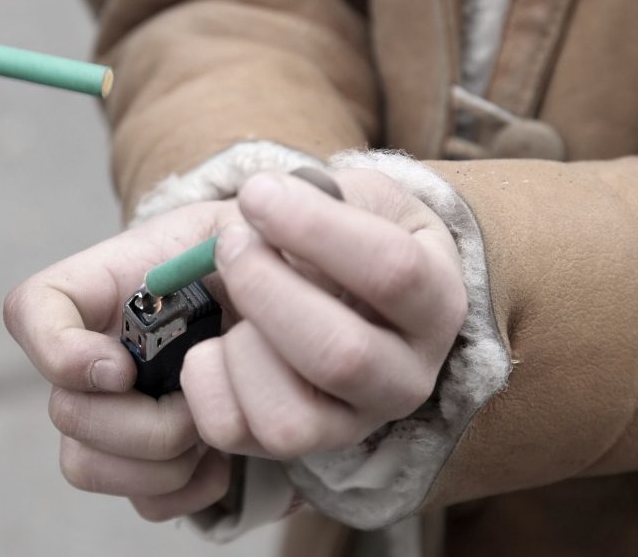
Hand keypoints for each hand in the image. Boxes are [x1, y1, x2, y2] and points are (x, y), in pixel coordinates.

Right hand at [4, 201, 242, 520]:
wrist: (276, 298)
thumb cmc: (250, 255)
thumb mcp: (240, 226)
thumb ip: (228, 238)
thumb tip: (234, 274)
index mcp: (96, 289)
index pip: (30, 311)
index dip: (60, 352)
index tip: (121, 367)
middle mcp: (87, 356)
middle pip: (64, 412)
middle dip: (141, 424)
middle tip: (198, 401)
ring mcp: (108, 415)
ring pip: (87, 466)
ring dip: (160, 462)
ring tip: (210, 431)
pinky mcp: (142, 462)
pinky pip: (142, 503)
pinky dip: (186, 490)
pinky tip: (220, 460)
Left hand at [182, 169, 466, 460]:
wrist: (342, 292)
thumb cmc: (345, 240)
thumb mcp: (351, 199)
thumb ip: (319, 196)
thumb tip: (262, 201)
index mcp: (437, 303)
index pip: (393, 271)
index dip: (315, 227)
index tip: (257, 193)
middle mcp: (407, 379)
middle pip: (340, 355)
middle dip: (265, 289)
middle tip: (229, 243)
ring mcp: (352, 425)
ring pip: (290, 419)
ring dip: (241, 347)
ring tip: (231, 305)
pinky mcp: (294, 449)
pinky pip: (233, 431)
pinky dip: (205, 379)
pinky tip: (215, 342)